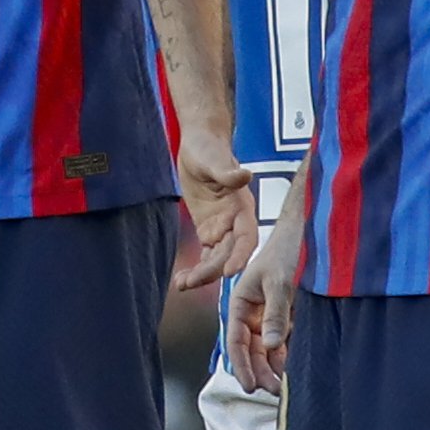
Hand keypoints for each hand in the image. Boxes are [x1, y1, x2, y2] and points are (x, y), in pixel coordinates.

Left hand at [173, 127, 256, 291]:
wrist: (199, 144)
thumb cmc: (209, 148)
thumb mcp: (215, 159)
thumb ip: (228, 172)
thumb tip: (244, 175)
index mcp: (242, 207)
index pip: (246, 236)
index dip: (240, 254)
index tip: (230, 271)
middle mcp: (235, 221)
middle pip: (228, 252)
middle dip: (213, 270)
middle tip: (192, 282)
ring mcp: (222, 228)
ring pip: (217, 258)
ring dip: (203, 274)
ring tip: (183, 285)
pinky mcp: (209, 230)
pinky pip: (206, 254)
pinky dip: (197, 268)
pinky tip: (182, 280)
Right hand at [225, 208, 300, 394]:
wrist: (308, 233)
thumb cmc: (287, 251)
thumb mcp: (279, 282)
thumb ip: (275, 314)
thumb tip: (271, 345)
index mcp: (240, 303)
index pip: (235, 341)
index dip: (240, 365)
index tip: (249, 386)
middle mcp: (252, 312)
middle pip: (251, 350)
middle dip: (260, 371)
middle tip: (274, 391)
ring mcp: (270, 315)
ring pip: (267, 349)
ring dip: (273, 367)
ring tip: (284, 386)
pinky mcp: (288, 316)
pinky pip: (284, 341)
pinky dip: (286, 356)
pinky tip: (293, 369)